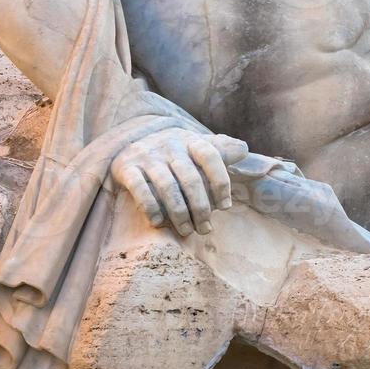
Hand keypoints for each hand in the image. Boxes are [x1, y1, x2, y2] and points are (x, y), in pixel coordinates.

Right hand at [110, 129, 245, 235]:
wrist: (133, 138)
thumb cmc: (176, 150)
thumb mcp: (197, 145)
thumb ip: (222, 149)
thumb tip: (243, 151)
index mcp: (191, 141)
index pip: (211, 157)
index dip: (220, 182)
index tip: (225, 207)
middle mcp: (170, 145)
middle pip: (190, 178)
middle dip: (201, 207)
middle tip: (206, 229)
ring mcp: (147, 155)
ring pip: (167, 186)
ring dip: (179, 212)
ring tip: (186, 230)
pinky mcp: (126, 167)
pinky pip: (139, 188)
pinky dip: (150, 207)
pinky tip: (159, 222)